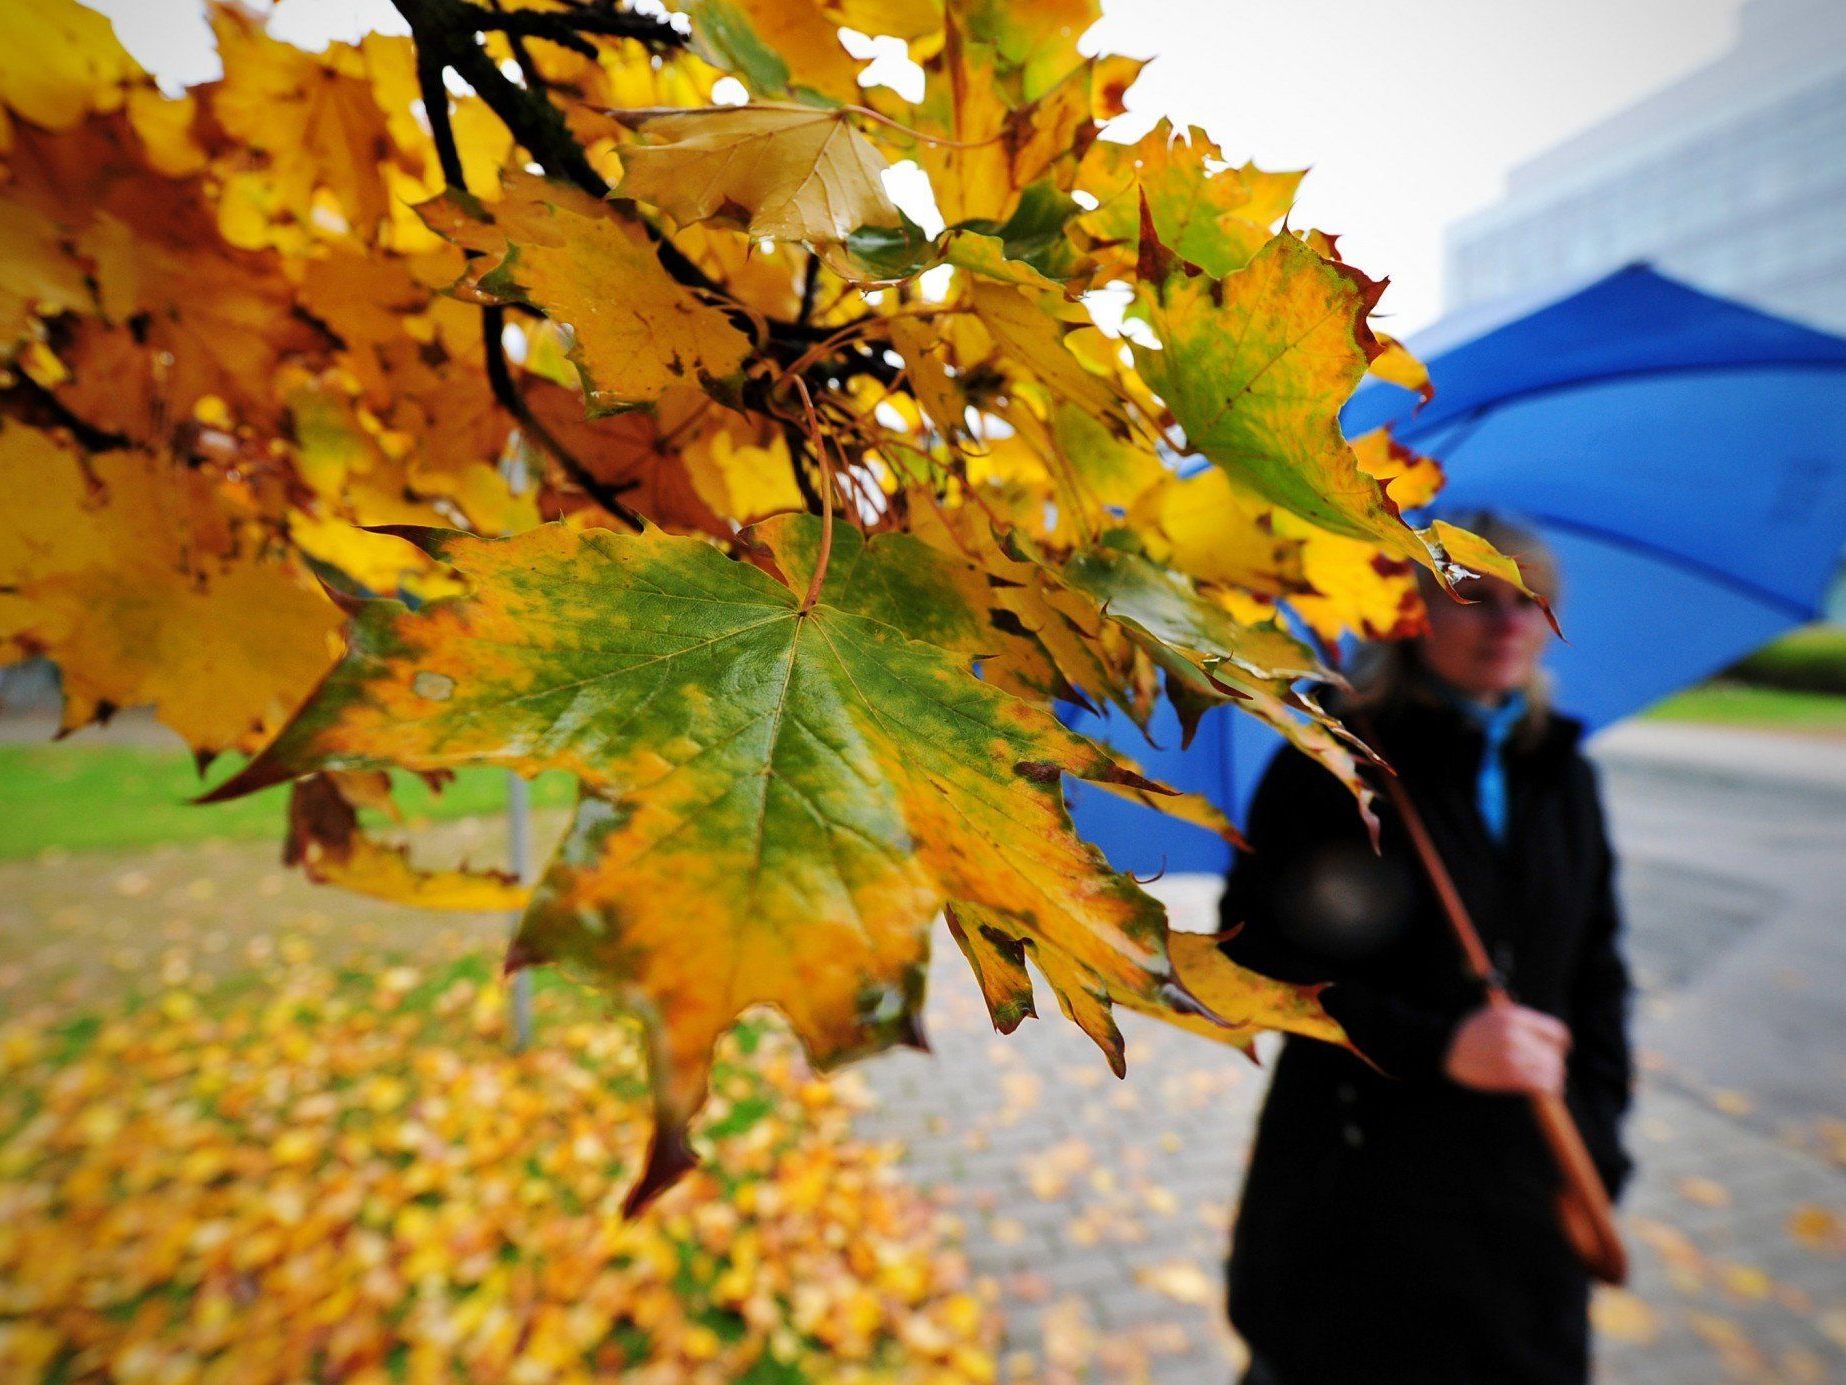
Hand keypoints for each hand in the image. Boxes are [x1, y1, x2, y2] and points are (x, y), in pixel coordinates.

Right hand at [1443, 1002, 1569, 1094]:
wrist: (1444, 1049)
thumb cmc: (1472, 1033)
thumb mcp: (1495, 1015)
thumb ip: (1523, 1022)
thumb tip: (1554, 1039)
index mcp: (1514, 1017)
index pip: (1556, 1032)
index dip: (1562, 1042)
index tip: (1561, 1049)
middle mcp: (1515, 1035)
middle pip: (1554, 1054)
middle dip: (1556, 1063)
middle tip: (1554, 1069)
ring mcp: (1511, 1056)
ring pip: (1551, 1070)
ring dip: (1555, 1078)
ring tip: (1552, 1082)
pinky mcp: (1507, 1076)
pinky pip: (1540, 1084)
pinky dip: (1548, 1088)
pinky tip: (1547, 1089)